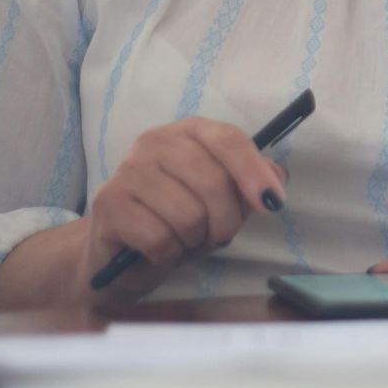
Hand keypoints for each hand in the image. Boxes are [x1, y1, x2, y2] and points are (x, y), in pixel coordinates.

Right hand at [81, 117, 286, 300]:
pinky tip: (159, 250)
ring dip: (194, 240)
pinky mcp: (109, 203)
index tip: (273, 203)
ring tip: (183, 240)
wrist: (122, 256)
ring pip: (187, 214)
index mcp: (190, 132)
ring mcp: (128, 170)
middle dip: (225, 221)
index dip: (254, 172)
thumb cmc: (179, 221)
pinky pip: (159, 237)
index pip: (228, 140)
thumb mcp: (223, 202)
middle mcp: (156, 141)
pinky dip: (168, 254)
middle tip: (217, 235)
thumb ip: (252, 185)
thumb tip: (277, 177)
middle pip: (213, 181)